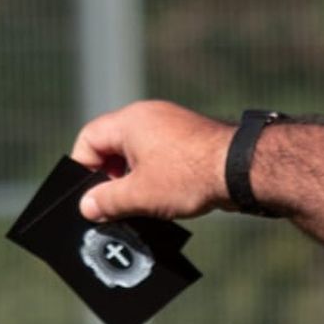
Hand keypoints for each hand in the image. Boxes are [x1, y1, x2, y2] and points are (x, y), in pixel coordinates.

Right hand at [70, 100, 233, 222]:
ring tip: (135, 206)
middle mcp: (149, 116)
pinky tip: (159, 199)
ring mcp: (172, 126)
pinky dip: (153, 175)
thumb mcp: (139, 194)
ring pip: (136, 152)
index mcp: (130, 121)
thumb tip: (88, 206)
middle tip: (109, 204)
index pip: (89, 138)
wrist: (240, 169)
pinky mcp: (189, 140)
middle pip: (112, 144)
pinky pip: (159, 156)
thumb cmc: (189, 175)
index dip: (82, 168)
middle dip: (107, 176)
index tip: (86, 194)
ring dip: (131, 178)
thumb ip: (107, 201)